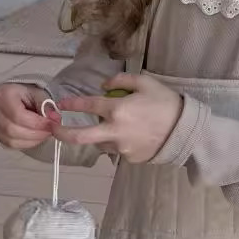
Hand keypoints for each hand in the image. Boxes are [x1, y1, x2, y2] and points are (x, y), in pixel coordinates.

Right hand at [0, 83, 52, 148]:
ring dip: (32, 140)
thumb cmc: (24, 94)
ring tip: (44, 133)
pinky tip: (35, 137)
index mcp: (2, 95)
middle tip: (50, 130)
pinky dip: (26, 143)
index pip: (18, 115)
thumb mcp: (37, 93)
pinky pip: (10, 145)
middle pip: (12, 130)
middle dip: (36, 133)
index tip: (52, 124)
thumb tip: (54, 119)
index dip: (37, 123)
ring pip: (11, 140)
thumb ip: (46, 105)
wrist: (12, 96)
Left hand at [53, 74, 182, 163]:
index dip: (71, 104)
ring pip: (101, 142)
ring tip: (117, 127)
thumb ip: (121, 79)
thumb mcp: (146, 82)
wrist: (186, 130)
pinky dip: (120, 142)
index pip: (87, 105)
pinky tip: (134, 135)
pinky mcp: (129, 158)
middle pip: (80, 136)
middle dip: (62, 133)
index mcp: (117, 109)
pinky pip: (118, 149)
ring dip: (101, 135)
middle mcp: (114, 131)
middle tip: (52, 130)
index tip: (60, 104)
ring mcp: (121, 148)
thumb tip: (103, 86)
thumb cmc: (166, 103)